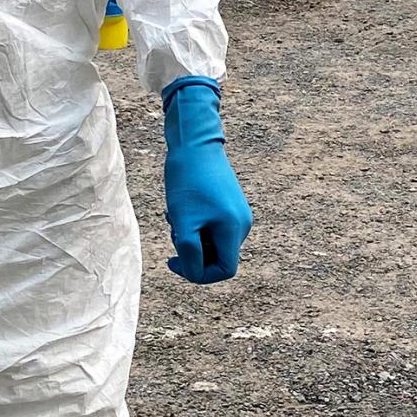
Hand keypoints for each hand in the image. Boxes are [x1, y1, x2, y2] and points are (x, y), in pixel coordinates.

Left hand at [161, 77, 250, 283]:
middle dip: (192, 250)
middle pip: (217, 256)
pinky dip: (196, 224)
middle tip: (173, 230)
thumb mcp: (184, 222)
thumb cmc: (187, 181)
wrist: (195, 143)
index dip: (198, 273)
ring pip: (212, 241)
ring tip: (175, 215)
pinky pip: (213, 227)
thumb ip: (189, 253)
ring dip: (192, 236)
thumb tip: (194, 273)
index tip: (174, 260)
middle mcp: (242, 224)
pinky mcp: (231, 203)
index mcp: (234, 229)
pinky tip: (182, 207)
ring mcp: (238, 213)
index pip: (224, 270)